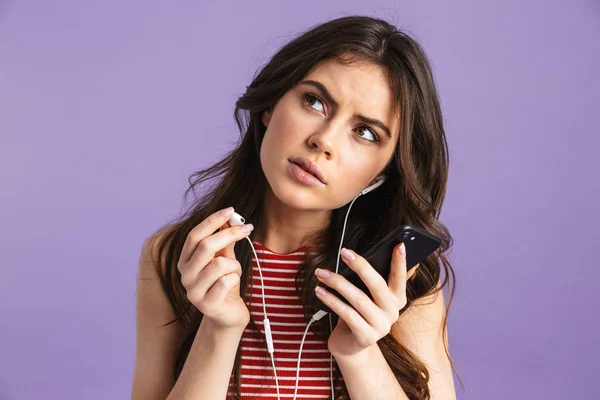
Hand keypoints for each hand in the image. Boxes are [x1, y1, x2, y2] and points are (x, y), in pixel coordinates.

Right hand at [177, 207, 253, 329]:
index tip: (231, 210)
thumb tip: (230, 217)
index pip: (194, 236)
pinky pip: (227, 282)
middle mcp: (185, 276)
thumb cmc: (225, 283)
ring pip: (220, 264)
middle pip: (206, 246)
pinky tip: (234, 284)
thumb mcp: (224, 258)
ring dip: (234, 265)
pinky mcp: (207, 306)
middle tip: (248, 228)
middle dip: (230, 234)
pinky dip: (236, 278)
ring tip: (235, 272)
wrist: (229, 315)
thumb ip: (224, 239)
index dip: (212, 221)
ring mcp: (194, 292)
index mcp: (185, 261)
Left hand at [314, 243, 418, 357]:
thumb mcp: (367, 295)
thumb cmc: (358, 312)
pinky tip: (320, 291)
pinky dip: (331, 300)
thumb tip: (363, 255)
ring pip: (358, 299)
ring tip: (321, 272)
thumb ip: (371, 279)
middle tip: (344, 252)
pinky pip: (346, 313)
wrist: (350, 345)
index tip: (398, 244)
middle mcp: (393, 312)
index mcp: (398, 299)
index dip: (400, 262)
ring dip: (337, 283)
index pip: (401, 277)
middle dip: (360, 266)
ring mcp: (381, 326)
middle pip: (377, 285)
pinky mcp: (365, 337)